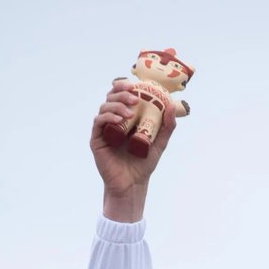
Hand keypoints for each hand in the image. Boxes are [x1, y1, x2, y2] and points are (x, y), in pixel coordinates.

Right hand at [90, 79, 176, 220]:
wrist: (132, 184)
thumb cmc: (143, 164)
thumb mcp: (159, 143)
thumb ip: (166, 126)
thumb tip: (171, 107)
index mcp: (125, 117)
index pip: (121, 95)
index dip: (125, 85)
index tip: (135, 85)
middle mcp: (113, 120)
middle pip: (112, 97)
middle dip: (122, 93)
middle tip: (134, 97)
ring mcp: (104, 129)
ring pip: (105, 107)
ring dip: (117, 106)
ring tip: (130, 113)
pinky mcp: (97, 139)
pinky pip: (99, 122)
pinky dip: (108, 117)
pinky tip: (118, 120)